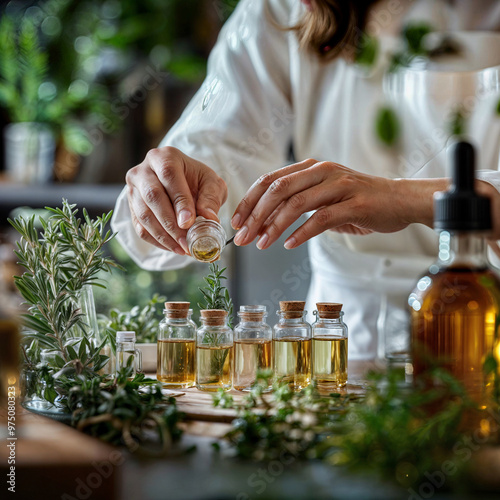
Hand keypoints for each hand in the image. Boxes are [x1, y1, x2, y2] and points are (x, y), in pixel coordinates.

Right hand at [126, 147, 227, 253]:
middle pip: (152, 196)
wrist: (184, 182)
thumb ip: (211, 198)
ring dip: (164, 236)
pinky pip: (140, 226)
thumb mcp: (212, 184)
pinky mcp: (131, 207)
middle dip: (170, 223)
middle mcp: (143, 170)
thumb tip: (209, 218)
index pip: (169, 176)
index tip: (189, 222)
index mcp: (164, 157)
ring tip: (183, 249)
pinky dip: (157, 240)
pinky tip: (173, 248)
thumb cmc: (198, 181)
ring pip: (143, 214)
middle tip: (187, 242)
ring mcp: (133, 189)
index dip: (179, 201)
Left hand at [231, 159, 445, 249]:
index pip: (270, 180)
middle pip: (278, 190)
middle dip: (256, 215)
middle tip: (243, 237)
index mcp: (310, 168)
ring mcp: (339, 185)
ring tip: (261, 244)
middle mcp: (322, 171)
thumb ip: (297, 205)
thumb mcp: (323, 198)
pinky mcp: (355, 203)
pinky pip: (322, 218)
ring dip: (274, 226)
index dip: (249, 200)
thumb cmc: (357, 202)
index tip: (236, 221)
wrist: (399, 200)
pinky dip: (302, 232)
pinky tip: (289, 244)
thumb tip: (263, 225)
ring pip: (297, 204)